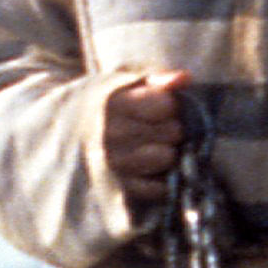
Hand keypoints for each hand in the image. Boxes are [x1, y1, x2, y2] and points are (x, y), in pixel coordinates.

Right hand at [102, 71, 191, 191]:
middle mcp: (110, 135)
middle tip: (165, 129)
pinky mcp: (121, 188)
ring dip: (170, 153)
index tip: (168, 106)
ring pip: (166, 157)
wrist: (83, 137)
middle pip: (172, 132)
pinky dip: (163, 179)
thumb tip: (184, 79)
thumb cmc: (120, 108)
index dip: (173, 105)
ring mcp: (114, 163)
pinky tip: (156, 169)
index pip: (164, 105)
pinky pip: (159, 186)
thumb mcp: (133, 87)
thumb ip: (159, 82)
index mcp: (114, 104)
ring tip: (161, 147)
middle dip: (175, 129)